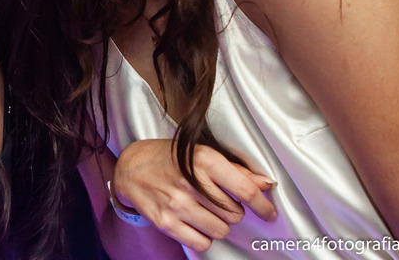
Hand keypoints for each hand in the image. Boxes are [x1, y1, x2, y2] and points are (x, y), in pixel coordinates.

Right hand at [112, 139, 276, 252]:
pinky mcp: (166, 222)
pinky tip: (194, 223)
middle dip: (232, 211)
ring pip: (221, 231)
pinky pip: (202, 243)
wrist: (130, 168)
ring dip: (218, 225)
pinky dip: (203, 237)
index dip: (263, 206)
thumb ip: (235, 170)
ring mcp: (177, 204)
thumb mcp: (201, 154)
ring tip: (204, 212)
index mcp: (203, 160)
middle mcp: (191, 182)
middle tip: (218, 203)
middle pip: (235, 214)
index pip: (245, 191)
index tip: (268, 212)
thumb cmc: (169, 159)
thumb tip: (265, 183)